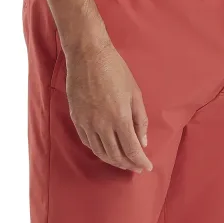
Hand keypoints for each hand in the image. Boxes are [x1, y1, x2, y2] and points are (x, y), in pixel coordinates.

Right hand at [65, 41, 152, 172]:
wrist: (88, 55)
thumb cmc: (115, 70)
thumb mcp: (135, 92)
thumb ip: (140, 119)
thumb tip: (143, 141)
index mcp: (120, 118)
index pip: (131, 150)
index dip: (140, 161)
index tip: (147, 167)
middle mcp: (102, 125)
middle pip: (115, 155)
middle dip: (128, 164)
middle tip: (136, 166)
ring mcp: (87, 123)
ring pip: (100, 152)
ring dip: (113, 161)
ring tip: (122, 162)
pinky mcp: (77, 118)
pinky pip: (87, 142)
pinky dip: (98, 150)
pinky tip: (104, 150)